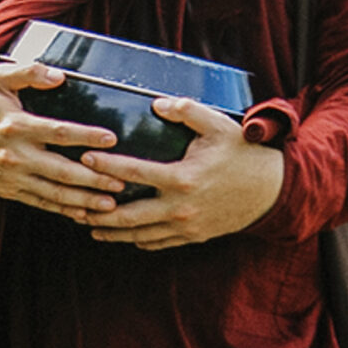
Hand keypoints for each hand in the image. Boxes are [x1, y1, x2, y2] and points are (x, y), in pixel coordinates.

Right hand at [0, 62, 124, 219]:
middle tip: (123, 181)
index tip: (112, 138)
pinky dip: (63, 210)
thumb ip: (28, 72)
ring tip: (111, 204)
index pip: (58, 132)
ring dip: (84, 200)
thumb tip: (59, 76)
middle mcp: (13, 154)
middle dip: (94, 178)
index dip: (86, 135)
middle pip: (61, 170)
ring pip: (53, 193)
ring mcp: (10, 176)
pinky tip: (84, 213)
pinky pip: (39, 203)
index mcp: (14, 125)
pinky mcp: (7, 190)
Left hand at [78, 97, 282, 250]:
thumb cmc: (243, 154)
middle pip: (129, 216)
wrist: (273, 192)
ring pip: (140, 235)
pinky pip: (158, 243)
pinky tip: (122, 235)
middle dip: (98, 211)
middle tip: (75, 203)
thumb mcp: (218, 125)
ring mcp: (187, 227)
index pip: (134, 173)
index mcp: (183, 178)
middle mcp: (181, 207)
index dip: (106, 165)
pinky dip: (137, 240)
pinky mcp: (193, 237)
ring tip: (89, 225)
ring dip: (112, 232)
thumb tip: (156, 103)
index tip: (84, 158)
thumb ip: (186, 111)